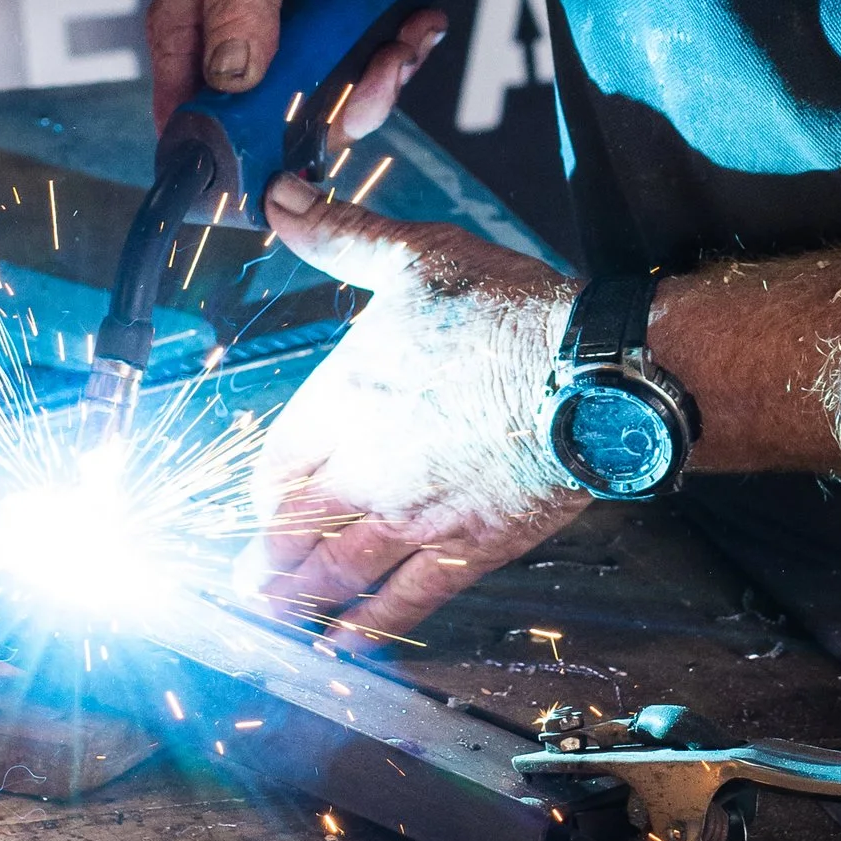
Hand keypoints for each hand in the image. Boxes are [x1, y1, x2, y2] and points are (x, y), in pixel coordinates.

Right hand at [144, 0, 445, 135]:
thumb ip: (238, 6)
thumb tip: (230, 76)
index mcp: (187, 29)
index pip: (191, 121)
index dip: (241, 154)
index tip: (301, 151)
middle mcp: (227, 43)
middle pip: (273, 124)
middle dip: (339, 110)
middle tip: (380, 72)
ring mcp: (277, 37)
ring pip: (324, 98)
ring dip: (377, 79)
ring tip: (405, 40)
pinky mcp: (320, 29)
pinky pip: (355, 65)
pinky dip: (391, 52)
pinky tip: (414, 23)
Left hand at [228, 194, 584, 640]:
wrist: (591, 374)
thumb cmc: (510, 312)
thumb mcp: (417, 255)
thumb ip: (341, 233)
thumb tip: (279, 194)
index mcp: (343, 401)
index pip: (278, 463)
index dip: (262, 493)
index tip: (260, 506)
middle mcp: (364, 470)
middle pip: (293, 532)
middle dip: (266, 563)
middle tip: (249, 586)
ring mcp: (411, 518)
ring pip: (336, 575)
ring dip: (299, 602)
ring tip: (279, 618)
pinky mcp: (463, 551)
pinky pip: (402, 604)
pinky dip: (368, 631)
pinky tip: (347, 646)